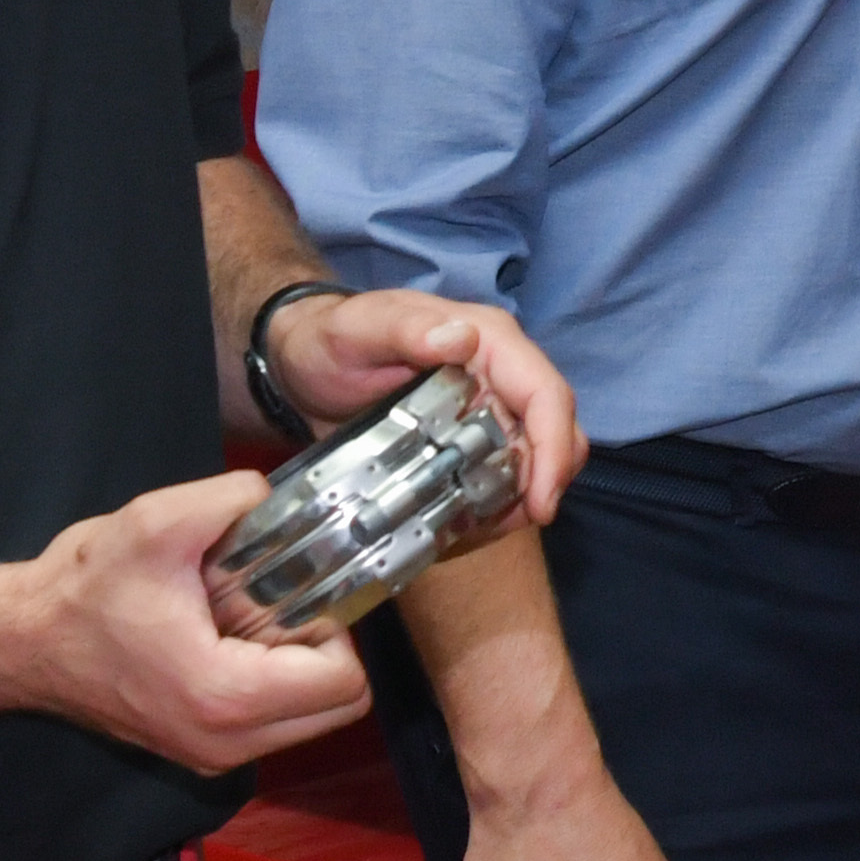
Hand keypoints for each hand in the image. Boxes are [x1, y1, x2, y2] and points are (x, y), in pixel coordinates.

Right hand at [8, 475, 374, 775]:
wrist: (22, 641)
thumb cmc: (82, 590)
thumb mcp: (157, 522)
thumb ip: (232, 499)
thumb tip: (276, 495)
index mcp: (226, 696)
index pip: (345, 682)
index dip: (335, 626)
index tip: (295, 592)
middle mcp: (227, 743)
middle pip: (338, 707)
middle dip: (325, 650)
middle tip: (279, 605)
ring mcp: (214, 755)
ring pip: (308, 718)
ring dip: (297, 667)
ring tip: (246, 619)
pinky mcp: (202, 751)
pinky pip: (272, 723)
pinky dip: (270, 683)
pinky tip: (225, 639)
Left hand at [275, 289, 586, 525]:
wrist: (304, 363)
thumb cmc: (330, 338)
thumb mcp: (357, 330)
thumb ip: (405, 329)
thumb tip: (463, 338)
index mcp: (488, 341)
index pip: (545, 394)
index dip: (553, 450)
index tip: (540, 504)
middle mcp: (501, 375)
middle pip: (555, 433)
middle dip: (544, 484)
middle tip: (505, 526)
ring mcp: (489, 410)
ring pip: (534, 461)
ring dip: (516, 503)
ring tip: (472, 531)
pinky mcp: (471, 441)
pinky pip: (500, 478)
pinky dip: (490, 508)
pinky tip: (458, 526)